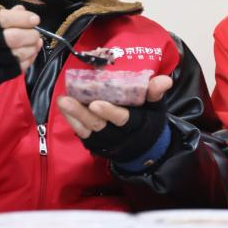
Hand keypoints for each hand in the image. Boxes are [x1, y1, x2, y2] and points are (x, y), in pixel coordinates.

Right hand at [0, 5, 40, 103]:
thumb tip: (22, 10)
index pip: (1, 19)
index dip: (22, 18)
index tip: (35, 19)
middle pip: (12, 37)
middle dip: (30, 34)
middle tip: (36, 33)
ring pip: (16, 54)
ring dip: (32, 48)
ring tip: (36, 43)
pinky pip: (16, 69)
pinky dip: (28, 60)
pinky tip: (31, 54)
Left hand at [58, 75, 172, 163]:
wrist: (144, 148)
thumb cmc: (149, 120)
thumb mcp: (156, 108)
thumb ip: (155, 94)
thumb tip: (165, 80)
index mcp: (136, 124)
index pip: (122, 119)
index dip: (109, 112)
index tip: (95, 103)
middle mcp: (118, 134)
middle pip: (98, 125)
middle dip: (82, 113)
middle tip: (67, 100)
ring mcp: (105, 140)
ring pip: (87, 129)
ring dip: (73, 116)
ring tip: (62, 101)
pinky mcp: (95, 142)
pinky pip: (82, 133)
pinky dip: (72, 121)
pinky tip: (64, 108)